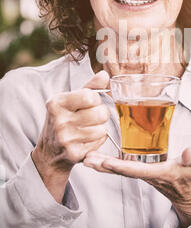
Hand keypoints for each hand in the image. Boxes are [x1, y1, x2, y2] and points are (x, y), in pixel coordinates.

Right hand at [32, 70, 109, 201]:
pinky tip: (87, 139)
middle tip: (93, 117)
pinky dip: (98, 140)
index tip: (89, 103)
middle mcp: (59, 120)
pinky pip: (99, 142)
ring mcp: (66, 138)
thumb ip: (89, 87)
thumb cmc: (63, 121)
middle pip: (100, 113)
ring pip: (102, 129)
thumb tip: (104, 74)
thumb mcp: (70, 101)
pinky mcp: (74, 153)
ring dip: (100, 128)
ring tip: (89, 128)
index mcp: (56, 103)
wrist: (49, 153)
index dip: (95, 99)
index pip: (90, 96)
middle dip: (101, 114)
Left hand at [83, 147, 190, 227]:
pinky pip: (124, 165)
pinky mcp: (143, 170)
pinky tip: (100, 156)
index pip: (137, 170)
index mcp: (159, 174)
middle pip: (122, 170)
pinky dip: (110, 161)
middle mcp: (148, 175)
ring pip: (120, 168)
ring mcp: (144, 173)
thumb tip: (188, 153)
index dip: (122, 166)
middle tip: (86, 159)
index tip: (106, 162)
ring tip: (86, 157)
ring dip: (103, 163)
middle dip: (104, 166)